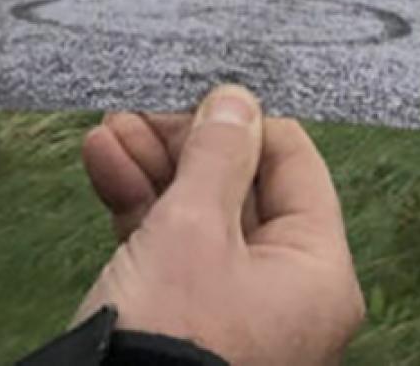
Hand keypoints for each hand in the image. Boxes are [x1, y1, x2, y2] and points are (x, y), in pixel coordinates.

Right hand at [77, 86, 364, 363]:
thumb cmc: (171, 333)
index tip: (194, 86)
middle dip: (183, 142)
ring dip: (153, 167)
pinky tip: (102, 162)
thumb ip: (216, 156)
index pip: (295, 166)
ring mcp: (236, 310)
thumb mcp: (192, 227)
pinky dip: (139, 209)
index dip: (244, 120)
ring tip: (107, 127)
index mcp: (317, 270)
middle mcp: (287, 292)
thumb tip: (237, 100)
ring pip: (200, 217)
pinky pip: (173, 253)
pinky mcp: (188, 323)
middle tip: (137, 104)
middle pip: (243, 190)